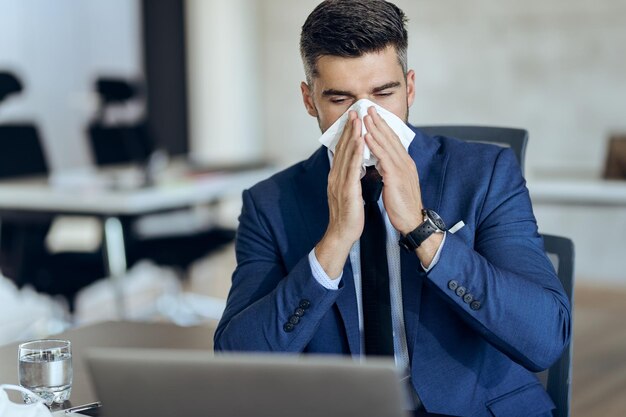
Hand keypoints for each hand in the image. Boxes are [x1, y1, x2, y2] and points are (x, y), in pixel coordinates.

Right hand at [315, 110, 364, 277]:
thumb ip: (350, 177)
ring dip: (352, 136)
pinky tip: (361, 141)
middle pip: (342, 148)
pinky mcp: (346, 190)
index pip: (342, 151)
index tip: (354, 119)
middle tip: (355, 111)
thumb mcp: (348, 192)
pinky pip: (352, 168)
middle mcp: (335, 176)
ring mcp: (339, 183)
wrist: (342, 234)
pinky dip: (356, 153)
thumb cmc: (348, 215)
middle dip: (349, 129)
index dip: (348, 134)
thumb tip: (355, 166)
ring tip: (358, 120)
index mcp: (337, 176)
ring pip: (346, 155)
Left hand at [363, 106, 422, 234]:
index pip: (392, 141)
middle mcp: (405, 162)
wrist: (411, 220)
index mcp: (404, 164)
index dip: (383, 127)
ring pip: (387, 144)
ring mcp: (402, 168)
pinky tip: (366, 137)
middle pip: (390, 137)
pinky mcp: (396, 176)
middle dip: (379, 122)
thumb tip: (381, 161)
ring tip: (365, 117)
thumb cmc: (402, 205)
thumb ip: (390, 169)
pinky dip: (375, 145)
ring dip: (375, 129)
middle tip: (368, 108)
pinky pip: (383, 157)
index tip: (373, 116)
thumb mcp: (396, 183)